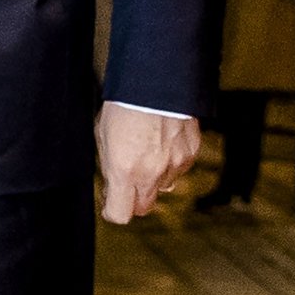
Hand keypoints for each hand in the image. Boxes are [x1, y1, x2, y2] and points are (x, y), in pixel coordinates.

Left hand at [95, 103, 200, 224]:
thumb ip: (109, 166)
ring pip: (163, 188)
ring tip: (146, 152)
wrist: (157, 81)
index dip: (112, 211)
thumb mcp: (103, 137)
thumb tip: (113, 185)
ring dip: (154, 179)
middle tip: (127, 182)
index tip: (110, 204)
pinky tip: (163, 142)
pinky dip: (171, 162)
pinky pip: (179, 169)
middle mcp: (151, 173)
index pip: (120, 214)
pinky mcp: (190, 153)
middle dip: (133, 199)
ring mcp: (174, 165)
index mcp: (124, 170)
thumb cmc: (125, 104)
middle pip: (143, 207)